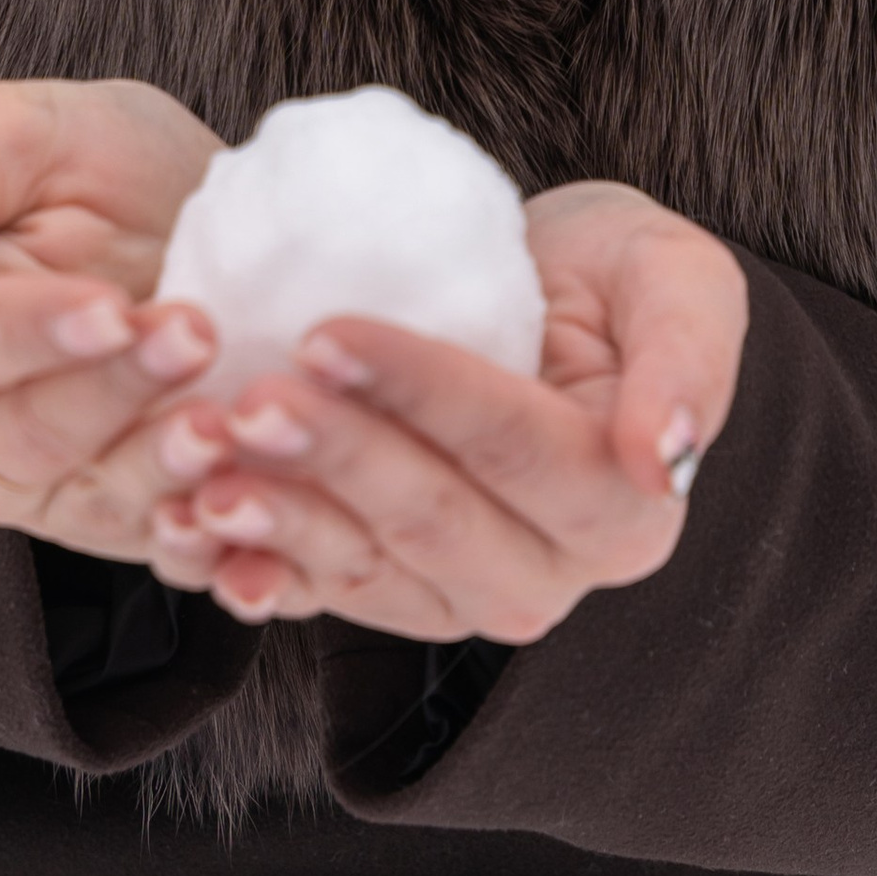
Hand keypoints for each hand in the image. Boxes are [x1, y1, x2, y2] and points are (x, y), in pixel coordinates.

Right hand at [0, 77, 227, 560]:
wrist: (218, 216)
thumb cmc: (100, 167)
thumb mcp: (20, 134)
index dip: (25, 333)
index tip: (107, 308)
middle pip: (24, 437)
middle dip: (113, 388)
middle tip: (194, 332)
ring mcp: (56, 491)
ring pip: (93, 501)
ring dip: (163, 463)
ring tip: (227, 414)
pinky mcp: (134, 525)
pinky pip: (163, 547)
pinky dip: (209, 528)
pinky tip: (250, 488)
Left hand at [145, 180, 747, 644]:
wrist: (546, 311)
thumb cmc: (612, 279)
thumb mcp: (677, 276)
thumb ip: (691, 354)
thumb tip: (664, 458)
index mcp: (624, 509)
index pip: (514, 447)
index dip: (419, 391)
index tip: (326, 327)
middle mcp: (549, 576)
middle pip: (432, 521)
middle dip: (334, 460)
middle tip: (244, 399)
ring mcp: (461, 598)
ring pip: (364, 571)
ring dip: (276, 521)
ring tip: (201, 462)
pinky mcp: (391, 597)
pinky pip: (315, 594)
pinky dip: (248, 565)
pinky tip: (185, 527)